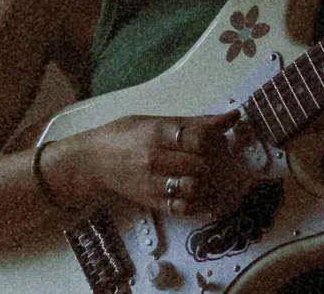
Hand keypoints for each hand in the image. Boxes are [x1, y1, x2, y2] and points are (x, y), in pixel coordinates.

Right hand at [66, 110, 239, 215]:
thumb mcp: (155, 121)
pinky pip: (183, 207)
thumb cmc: (125, 135)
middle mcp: (155, 159)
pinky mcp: (152, 201)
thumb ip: (193, 122)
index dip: (216, 139)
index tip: (219, 138)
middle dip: (215, 160)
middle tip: (218, 156)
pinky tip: (202, 193)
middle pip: (200, 163)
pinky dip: (199, 202)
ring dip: (209, 181)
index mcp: (157, 133)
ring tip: (209, 173)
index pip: (198, 138)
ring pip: (195, 187)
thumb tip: (231, 117)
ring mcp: (153, 183)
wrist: (93, 161)